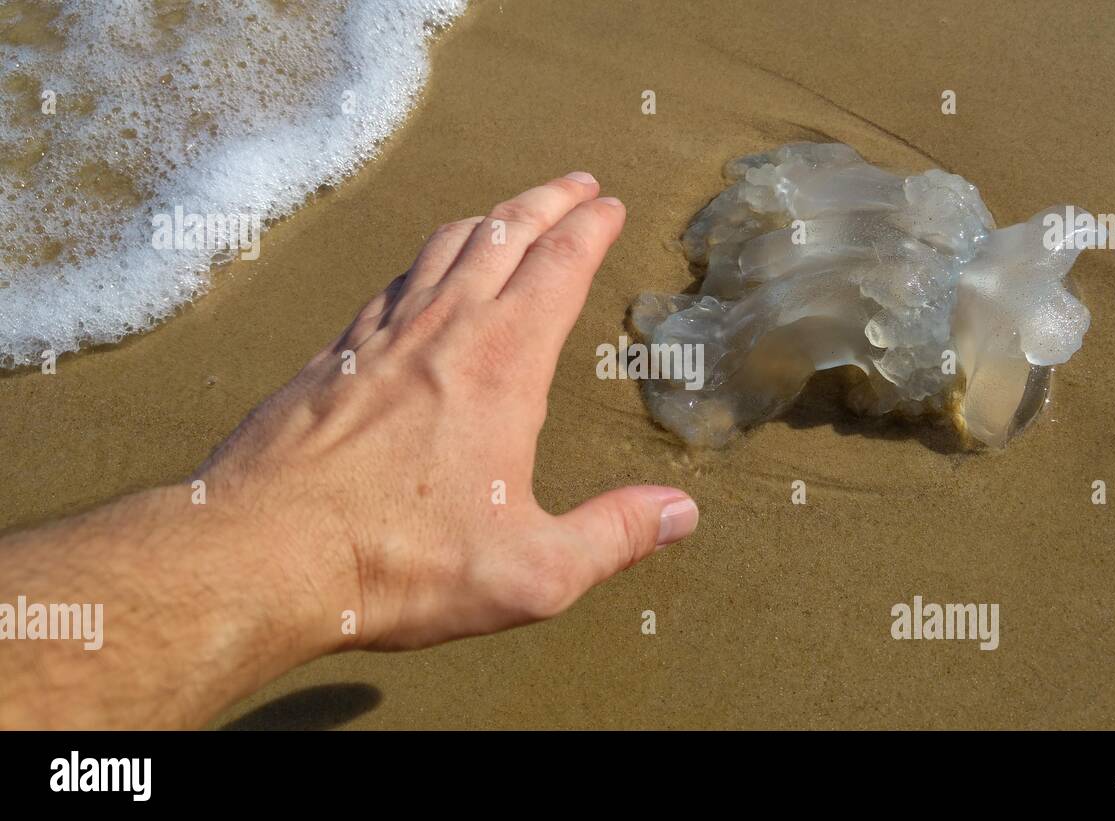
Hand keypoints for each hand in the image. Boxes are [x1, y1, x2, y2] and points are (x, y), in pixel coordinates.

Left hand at [195, 172, 698, 651]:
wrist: (262, 553)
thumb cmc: (398, 562)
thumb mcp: (533, 571)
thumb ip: (614, 536)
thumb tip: (680, 515)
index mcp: (502, 365)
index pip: (558, 267)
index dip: (589, 229)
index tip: (608, 205)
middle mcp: (443, 331)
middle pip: (503, 234)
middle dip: (547, 201)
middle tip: (575, 183)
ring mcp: (380, 336)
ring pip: (443, 247)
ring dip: (487, 219)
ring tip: (509, 214)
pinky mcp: (333, 357)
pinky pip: (393, 284)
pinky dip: (426, 262)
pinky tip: (424, 278)